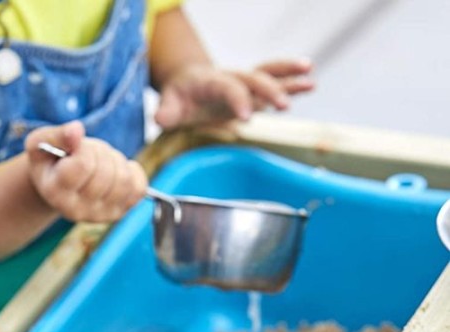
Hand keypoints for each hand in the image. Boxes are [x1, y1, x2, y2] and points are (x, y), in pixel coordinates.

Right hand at [25, 121, 146, 223]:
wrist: (57, 185)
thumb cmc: (50, 160)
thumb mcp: (42, 141)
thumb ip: (57, 135)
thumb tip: (77, 130)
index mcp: (55, 192)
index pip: (83, 165)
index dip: (84, 148)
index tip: (75, 148)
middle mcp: (76, 210)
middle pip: (106, 172)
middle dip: (100, 153)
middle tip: (87, 154)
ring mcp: (99, 215)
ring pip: (124, 180)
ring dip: (115, 161)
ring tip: (100, 162)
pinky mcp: (118, 213)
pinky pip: (139, 187)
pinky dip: (131, 171)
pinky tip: (114, 171)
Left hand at [155, 59, 314, 128]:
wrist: (188, 82)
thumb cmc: (179, 97)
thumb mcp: (168, 104)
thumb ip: (166, 112)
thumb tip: (161, 118)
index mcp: (211, 82)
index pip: (227, 88)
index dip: (236, 100)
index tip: (245, 117)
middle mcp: (232, 78)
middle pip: (253, 79)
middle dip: (268, 91)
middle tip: (282, 106)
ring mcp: (244, 83)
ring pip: (268, 74)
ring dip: (288, 75)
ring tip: (309, 78)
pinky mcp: (253, 91)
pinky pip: (275, 82)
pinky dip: (292, 82)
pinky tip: (310, 84)